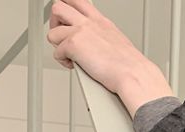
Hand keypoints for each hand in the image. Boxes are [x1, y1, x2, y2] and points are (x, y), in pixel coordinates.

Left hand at [47, 0, 173, 116]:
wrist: (131, 72)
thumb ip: (100, 38)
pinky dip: (62, 62)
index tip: (66, 21)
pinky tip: (74, 66)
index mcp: (100, 20)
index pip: (78, 2)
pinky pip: (56, 52)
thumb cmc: (127, 64)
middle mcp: (89, 22)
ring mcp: (80, 31)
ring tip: (68, 55)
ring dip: (56, 45)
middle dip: (55, 23)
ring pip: (52, 31)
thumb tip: (93, 48)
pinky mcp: (74, 45)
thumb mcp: (115, 41)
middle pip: (59, 7)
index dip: (67, 8)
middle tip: (62, 38)